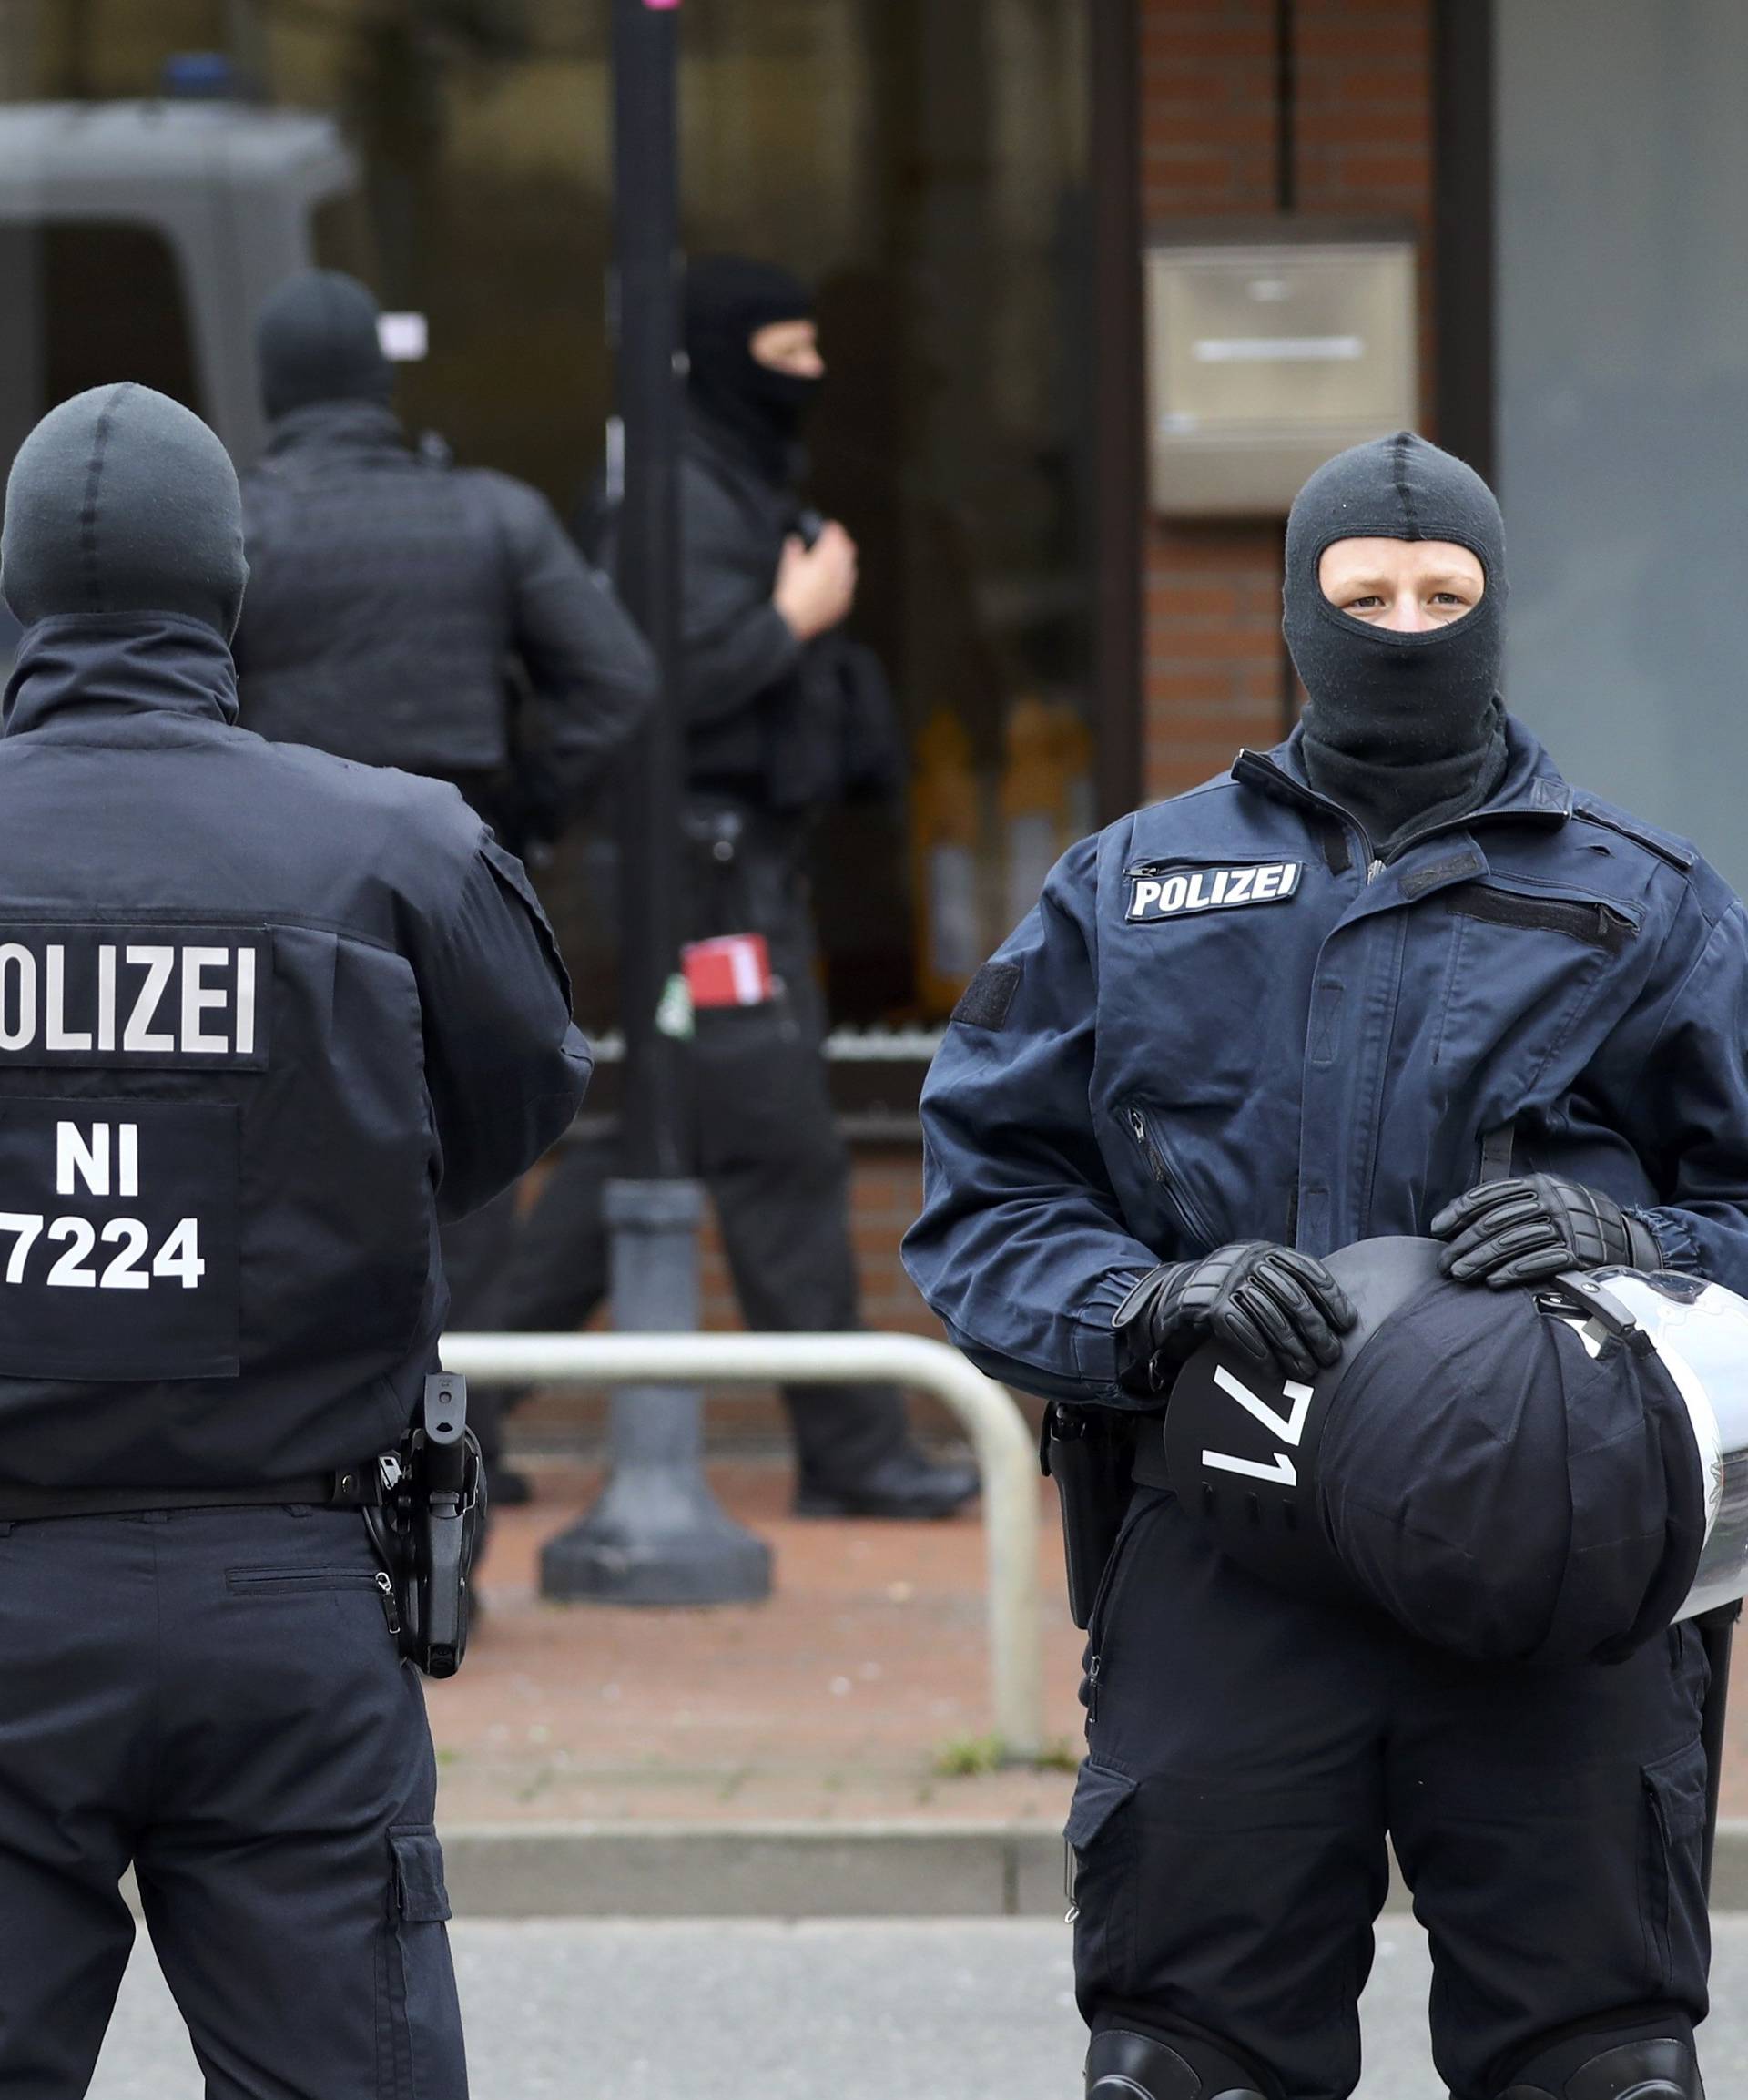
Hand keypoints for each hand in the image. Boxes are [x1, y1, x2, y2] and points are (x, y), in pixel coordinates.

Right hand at [773, 522, 857, 640]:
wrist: (793, 620)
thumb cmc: (790, 590)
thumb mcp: (788, 565)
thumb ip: (794, 549)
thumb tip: (795, 540)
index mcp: (827, 558)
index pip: (836, 537)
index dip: (833, 530)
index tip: (829, 528)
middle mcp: (840, 572)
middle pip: (848, 550)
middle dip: (841, 544)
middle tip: (834, 542)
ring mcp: (845, 588)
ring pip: (851, 569)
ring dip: (844, 563)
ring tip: (835, 562)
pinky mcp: (845, 603)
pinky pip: (848, 588)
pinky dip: (844, 581)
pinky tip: (836, 583)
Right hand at [1113, 1241, 1356, 1387]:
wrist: (1169, 1303)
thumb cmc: (1224, 1301)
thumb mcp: (1255, 1283)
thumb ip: (1286, 1289)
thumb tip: (1335, 1322)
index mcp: (1263, 1251)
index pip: (1307, 1270)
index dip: (1330, 1298)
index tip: (1346, 1325)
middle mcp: (1245, 1259)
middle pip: (1292, 1296)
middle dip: (1315, 1330)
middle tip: (1330, 1357)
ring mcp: (1224, 1279)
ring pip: (1269, 1315)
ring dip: (1292, 1349)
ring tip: (1306, 1373)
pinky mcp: (1205, 1302)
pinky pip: (1241, 1330)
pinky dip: (1260, 1354)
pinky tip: (1274, 1373)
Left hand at [1430, 1173, 1660, 1287]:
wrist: (1625, 1236)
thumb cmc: (1572, 1218)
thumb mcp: (1546, 1198)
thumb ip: (1513, 1203)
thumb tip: (1462, 1220)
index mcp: (1537, 1184)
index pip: (1490, 1194)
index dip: (1459, 1211)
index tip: (1437, 1229)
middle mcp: (1550, 1200)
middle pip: (1496, 1221)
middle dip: (1463, 1243)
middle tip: (1443, 1263)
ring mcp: (1565, 1225)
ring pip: (1512, 1242)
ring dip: (1481, 1261)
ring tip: (1460, 1275)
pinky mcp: (1577, 1251)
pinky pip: (1538, 1261)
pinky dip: (1513, 1272)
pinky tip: (1493, 1282)